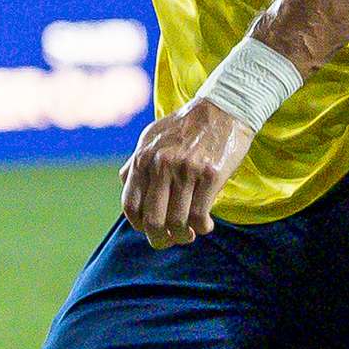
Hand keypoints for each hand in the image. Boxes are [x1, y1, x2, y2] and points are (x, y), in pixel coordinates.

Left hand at [118, 99, 252, 248]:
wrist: (224, 107)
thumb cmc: (187, 125)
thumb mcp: (153, 136)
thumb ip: (138, 161)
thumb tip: (124, 183)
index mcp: (143, 158)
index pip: (130, 205)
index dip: (138, 225)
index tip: (150, 230)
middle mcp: (161, 165)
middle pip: (153, 220)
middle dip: (159, 239)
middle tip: (169, 241)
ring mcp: (185, 170)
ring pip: (177, 223)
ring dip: (183, 236)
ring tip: (189, 234)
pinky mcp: (210, 175)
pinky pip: (200, 216)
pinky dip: (202, 228)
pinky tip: (206, 226)